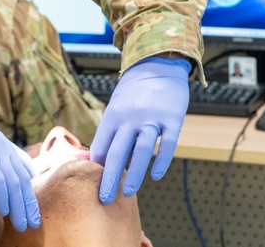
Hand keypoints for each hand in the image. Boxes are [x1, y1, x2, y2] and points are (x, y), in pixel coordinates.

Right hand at [0, 96, 40, 231]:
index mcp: (2, 143)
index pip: (24, 163)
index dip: (31, 180)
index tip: (33, 197)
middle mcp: (3, 146)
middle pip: (23, 178)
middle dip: (29, 202)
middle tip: (33, 222)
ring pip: (14, 183)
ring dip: (19, 207)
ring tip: (20, 224)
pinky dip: (3, 198)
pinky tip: (4, 212)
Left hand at [89, 56, 190, 203]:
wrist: (157, 64)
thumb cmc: (134, 91)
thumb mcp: (116, 107)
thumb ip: (111, 132)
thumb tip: (104, 162)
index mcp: (113, 115)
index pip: (101, 146)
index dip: (96, 168)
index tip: (92, 185)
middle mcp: (130, 117)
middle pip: (117, 152)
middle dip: (109, 178)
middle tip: (103, 199)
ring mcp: (152, 118)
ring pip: (141, 152)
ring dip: (134, 174)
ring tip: (127, 193)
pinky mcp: (172, 119)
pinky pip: (167, 144)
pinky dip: (161, 161)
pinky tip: (155, 176)